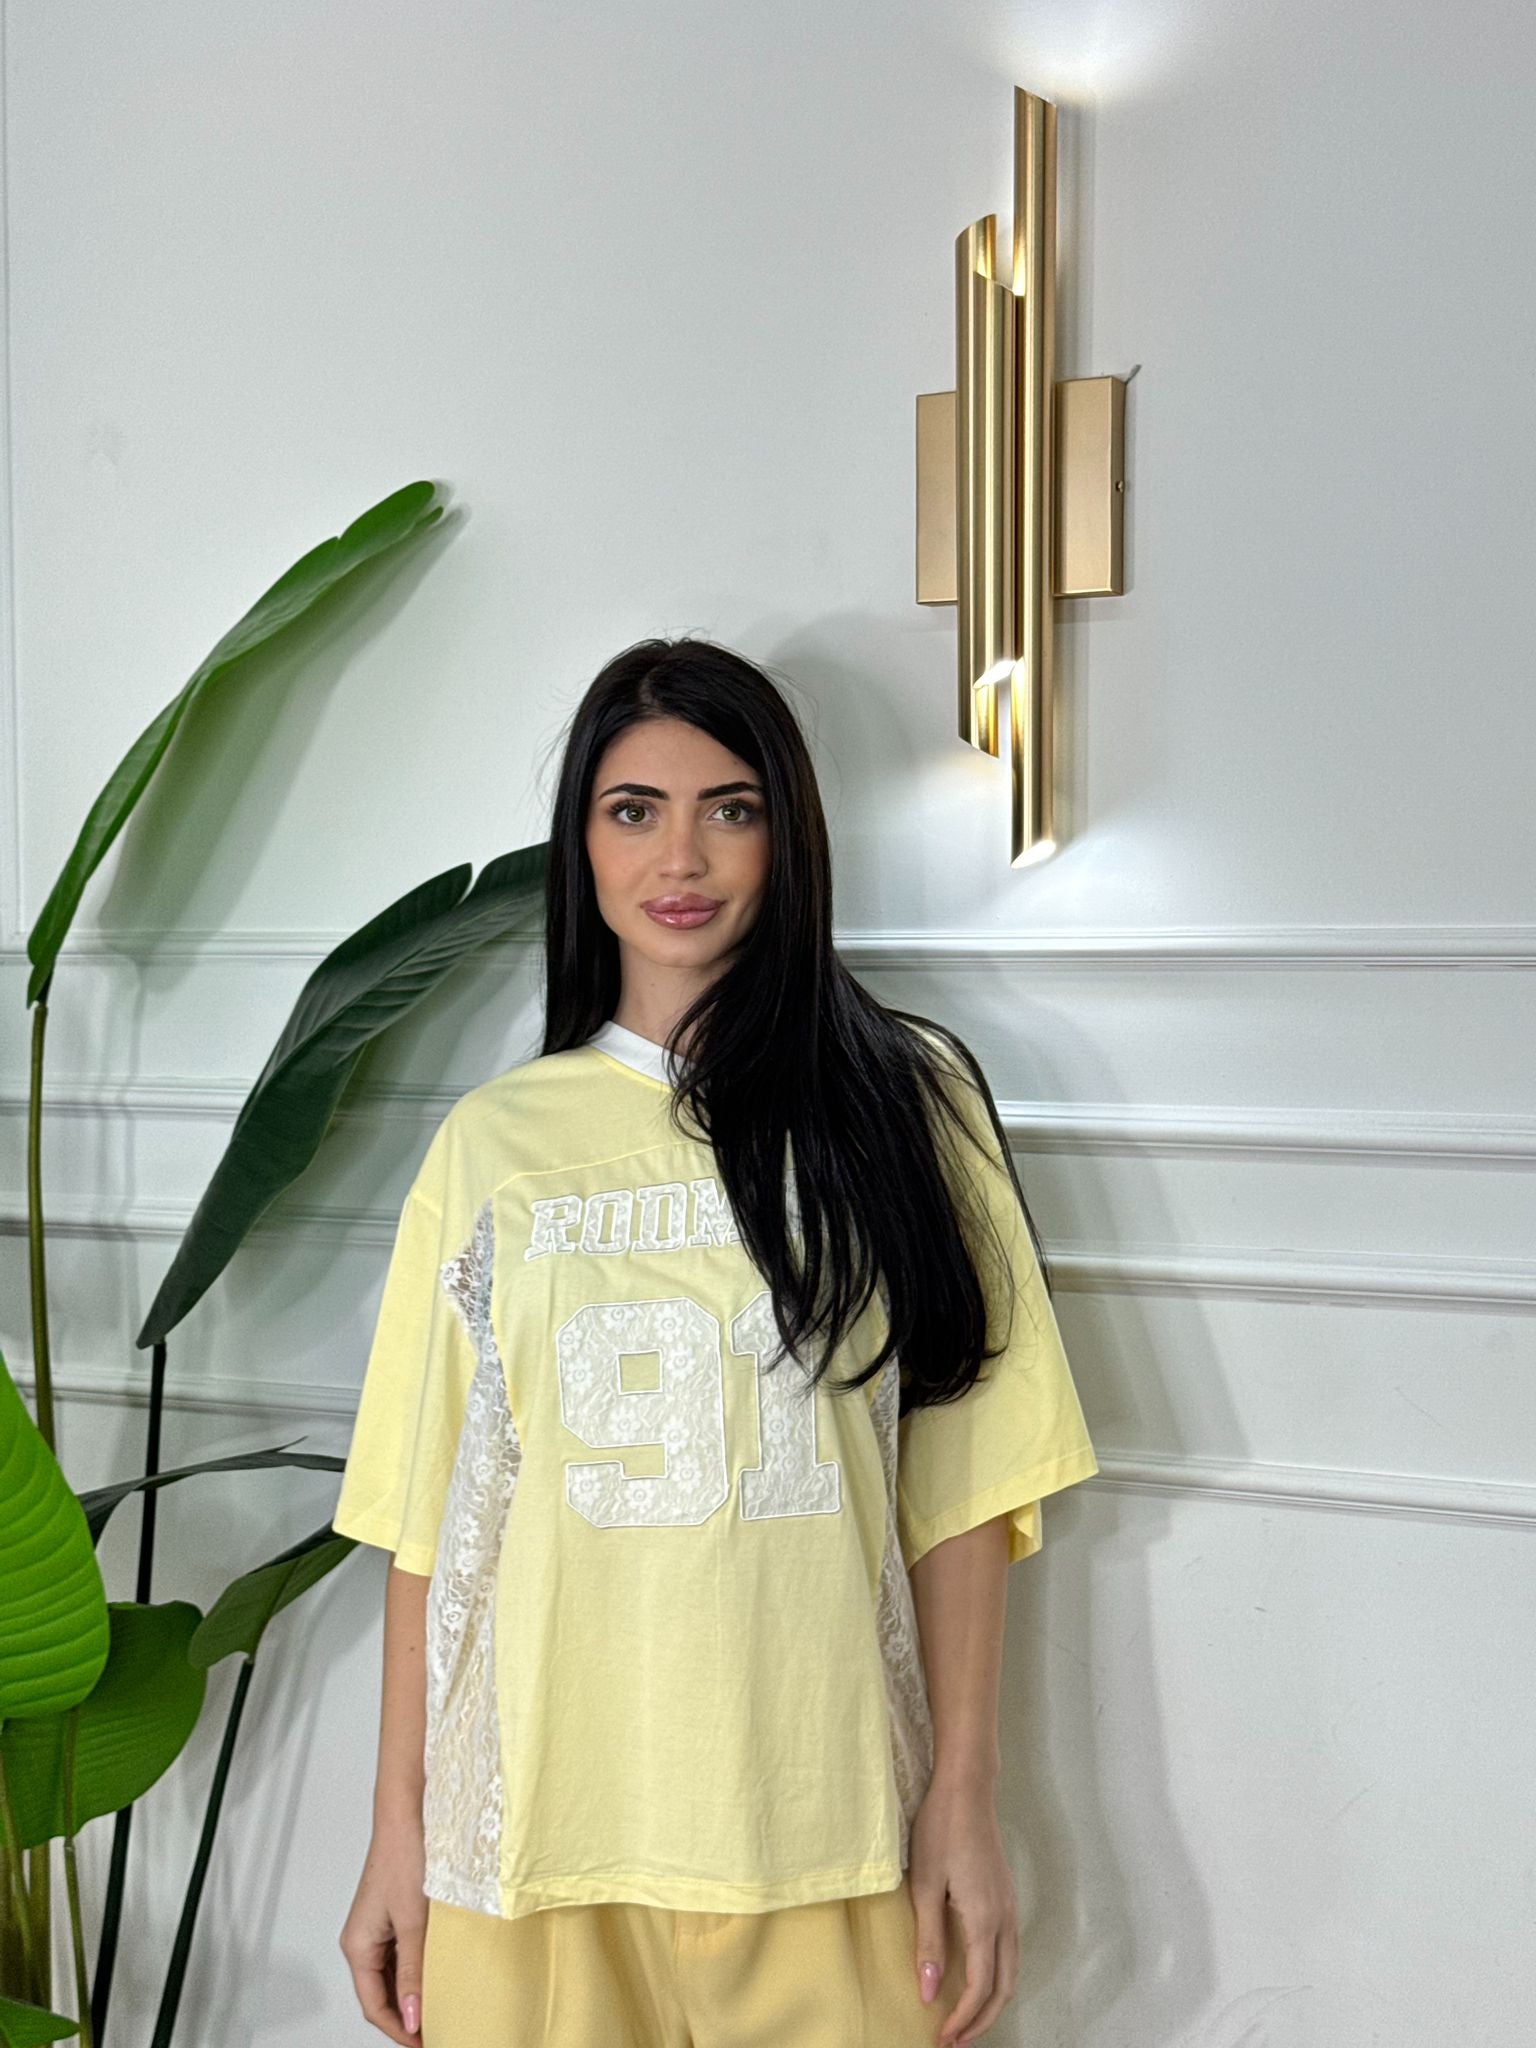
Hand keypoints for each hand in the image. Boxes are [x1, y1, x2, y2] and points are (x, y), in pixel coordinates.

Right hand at [340, 1817, 428, 2042]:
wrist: (408, 1814)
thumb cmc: (405, 1858)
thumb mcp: (413, 1921)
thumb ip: (413, 1971)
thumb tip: (413, 2017)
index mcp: (358, 1946)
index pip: (374, 2005)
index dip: (399, 2029)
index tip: (426, 2042)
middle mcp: (363, 1941)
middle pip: (381, 1994)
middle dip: (407, 2016)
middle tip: (439, 2029)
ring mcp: (378, 1929)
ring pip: (393, 1976)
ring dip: (414, 1994)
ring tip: (443, 2008)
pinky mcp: (393, 1916)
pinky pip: (402, 1956)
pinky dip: (418, 1971)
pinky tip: (438, 1976)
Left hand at [908, 1768, 1019, 2046]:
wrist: (966, 1789)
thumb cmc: (940, 1830)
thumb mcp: (925, 1885)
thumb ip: (930, 1941)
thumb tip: (930, 1992)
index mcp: (985, 1920)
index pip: (980, 1988)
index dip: (963, 2019)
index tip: (942, 2039)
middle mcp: (1005, 1919)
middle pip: (1003, 1987)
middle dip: (982, 2020)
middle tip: (956, 2041)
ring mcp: (1009, 1907)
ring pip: (1011, 1971)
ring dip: (992, 2001)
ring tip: (967, 2020)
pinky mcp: (1005, 1896)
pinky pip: (1010, 1951)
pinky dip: (998, 1977)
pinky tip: (978, 1978)